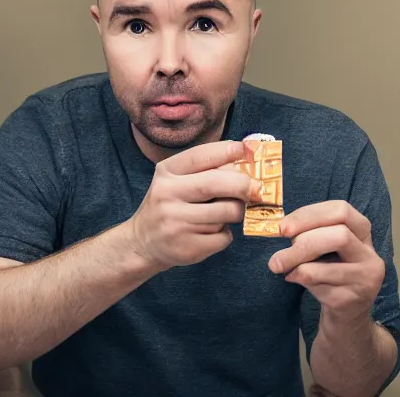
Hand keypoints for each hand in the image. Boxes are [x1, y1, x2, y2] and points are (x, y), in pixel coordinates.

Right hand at [129, 140, 261, 270]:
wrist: (143, 243)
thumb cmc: (169, 206)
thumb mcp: (177, 180)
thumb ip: (205, 170)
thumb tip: (246, 162)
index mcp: (166, 172)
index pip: (200, 156)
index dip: (227, 151)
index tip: (247, 151)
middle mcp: (167, 195)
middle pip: (215, 184)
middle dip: (243, 184)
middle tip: (256, 188)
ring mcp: (176, 223)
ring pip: (225, 213)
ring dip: (234, 212)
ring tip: (225, 213)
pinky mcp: (187, 247)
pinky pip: (223, 237)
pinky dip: (225, 234)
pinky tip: (211, 232)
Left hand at [268, 200, 384, 322]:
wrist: (346, 318)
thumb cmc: (330, 275)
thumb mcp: (325, 249)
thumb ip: (312, 233)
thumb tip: (282, 228)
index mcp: (363, 233)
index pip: (341, 210)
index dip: (309, 215)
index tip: (284, 228)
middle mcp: (370, 255)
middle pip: (339, 236)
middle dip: (302, 242)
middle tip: (278, 253)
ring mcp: (365, 280)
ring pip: (326, 265)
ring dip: (295, 264)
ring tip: (280, 266)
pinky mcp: (352, 301)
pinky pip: (319, 287)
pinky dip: (300, 280)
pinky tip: (293, 279)